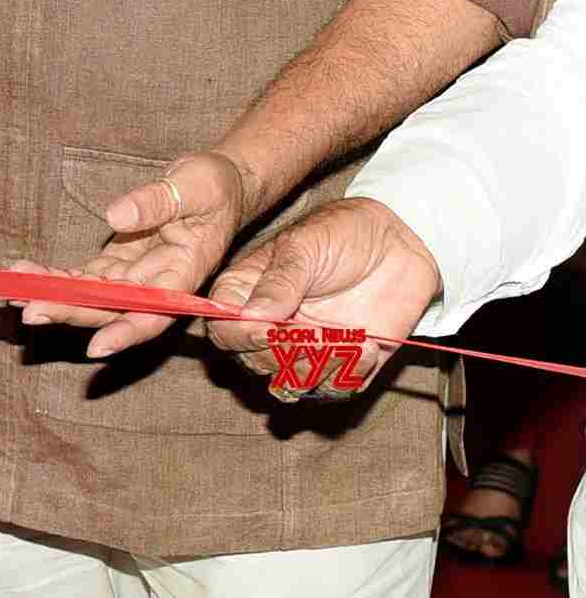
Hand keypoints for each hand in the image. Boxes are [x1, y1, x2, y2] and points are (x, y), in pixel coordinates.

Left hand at [16, 150, 250, 357]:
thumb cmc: (213, 186)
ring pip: (92, 295)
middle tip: (30, 310)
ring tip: (14, 290)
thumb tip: (115, 217)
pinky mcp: (119, 261)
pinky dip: (58, 276)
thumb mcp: (194, 186)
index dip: (126, 332)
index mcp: (184, 273)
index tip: (95, 348)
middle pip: (112, 308)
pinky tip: (28, 274)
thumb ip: (157, 202)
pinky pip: (86, 275)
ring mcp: (136, 275)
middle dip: (71, 311)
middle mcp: (157, 283)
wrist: (217, 183)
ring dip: (55, 295)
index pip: (154, 312)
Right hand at [204, 197, 440, 396]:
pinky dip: (349, 375)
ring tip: (348, 339)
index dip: (240, 336)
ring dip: (320, 367)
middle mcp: (271, 325)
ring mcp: (306, 347)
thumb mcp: (304, 246)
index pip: (224, 329)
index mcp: (248, 292)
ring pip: (293, 384)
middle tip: (317, 332)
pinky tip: (369, 346)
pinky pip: (334, 389)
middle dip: (286, 354)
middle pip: (256, 362)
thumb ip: (279, 282)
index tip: (270, 330)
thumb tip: (249, 316)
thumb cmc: (342, 232)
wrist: (398, 242)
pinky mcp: (342, 363)